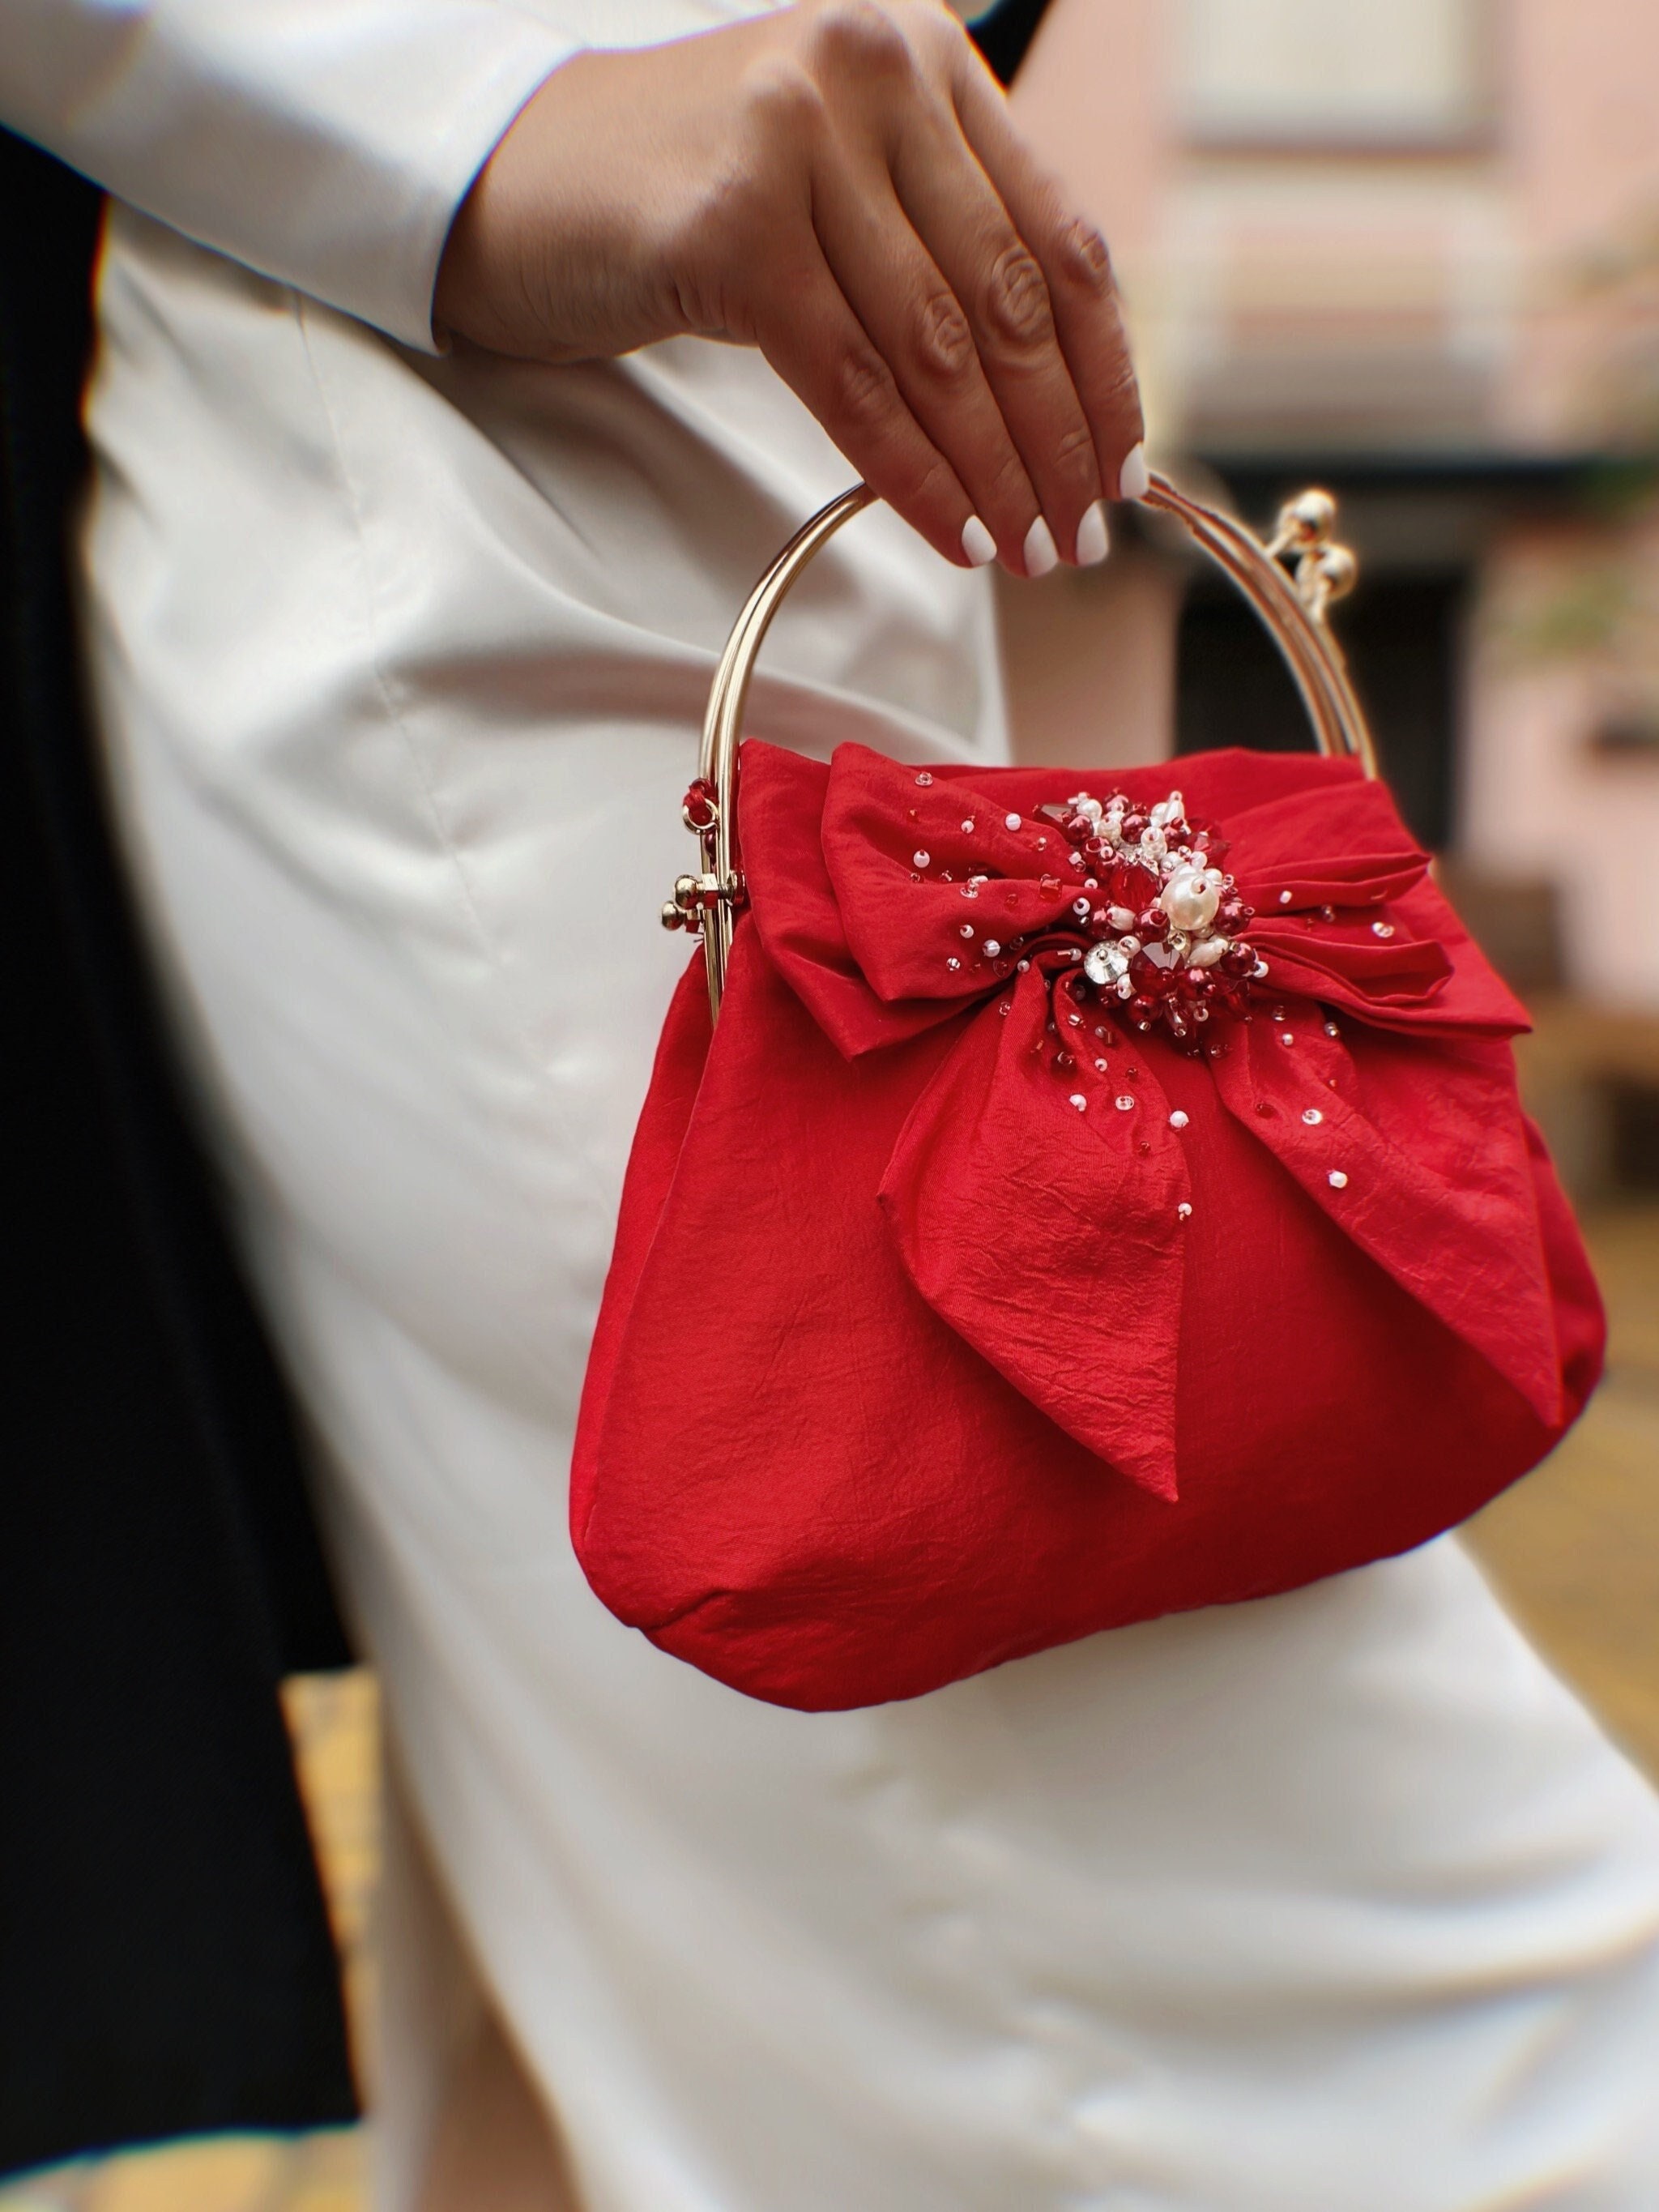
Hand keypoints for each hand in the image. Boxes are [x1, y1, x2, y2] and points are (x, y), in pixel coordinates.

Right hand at [434, 0, 1144, 575]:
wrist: (516, 183)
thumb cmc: (688, 202)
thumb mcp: (836, 189)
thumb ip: (936, 244)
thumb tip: (1055, 399)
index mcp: (925, 58)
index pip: (1060, 233)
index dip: (1103, 368)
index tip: (1121, 465)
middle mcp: (873, 72)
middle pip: (1009, 296)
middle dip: (1055, 439)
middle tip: (1077, 537)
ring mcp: (798, 137)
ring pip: (937, 347)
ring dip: (993, 472)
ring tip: (1023, 552)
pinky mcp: (733, 224)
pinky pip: (853, 383)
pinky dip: (911, 473)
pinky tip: (950, 531)